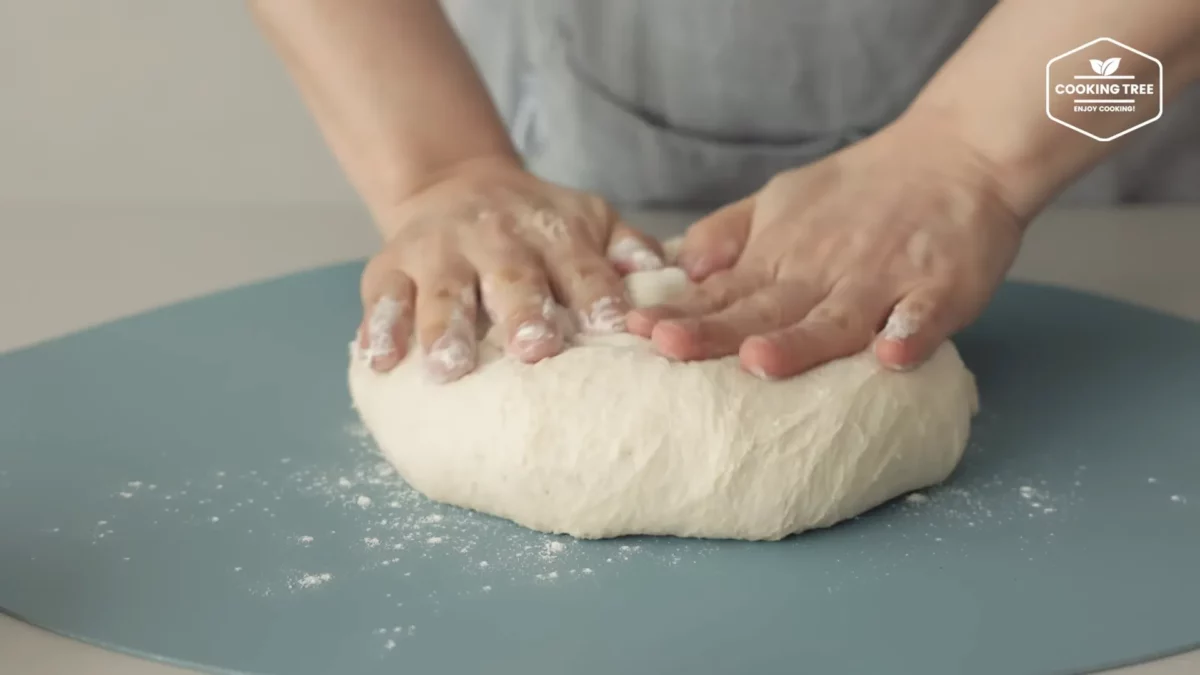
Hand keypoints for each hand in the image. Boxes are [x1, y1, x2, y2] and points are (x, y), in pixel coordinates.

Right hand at [355, 158, 662, 381]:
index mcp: (552, 232)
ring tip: (450, 369)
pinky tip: (380, 362)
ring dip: (446, 329)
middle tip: (534, 349)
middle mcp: (495, 239)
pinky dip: (380, 328)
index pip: (581, 266)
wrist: (456, 183)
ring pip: (443, 291)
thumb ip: (625, 247)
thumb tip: (669, 274)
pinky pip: (382, 298)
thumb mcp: (587, 219)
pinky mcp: (390, 266)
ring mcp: (439, 252)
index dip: (596, 293)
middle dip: (522, 312)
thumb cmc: (536, 223)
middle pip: (512, 277)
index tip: (612, 325)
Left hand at [627, 118, 1025, 377]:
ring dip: (799, 342)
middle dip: (715, 332)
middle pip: (765, 310)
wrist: (956, 151)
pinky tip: (892, 355)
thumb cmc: (861, 189)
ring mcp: (883, 279)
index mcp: (783, 257)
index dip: (681, 314)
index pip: (723, 293)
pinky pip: (924, 314)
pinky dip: (910, 332)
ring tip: (760, 362)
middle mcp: (824, 271)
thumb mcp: (781, 198)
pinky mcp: (940, 285)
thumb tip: (679, 268)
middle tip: (667, 347)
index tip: (634, 331)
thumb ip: (730, 234)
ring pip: (836, 318)